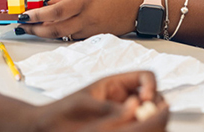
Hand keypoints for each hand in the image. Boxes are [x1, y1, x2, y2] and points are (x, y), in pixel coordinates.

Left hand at [16, 0, 142, 39]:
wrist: (139, 6)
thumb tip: (49, 3)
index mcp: (84, 1)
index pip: (55, 11)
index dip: (36, 15)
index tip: (23, 16)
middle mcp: (85, 18)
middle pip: (54, 29)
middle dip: (34, 29)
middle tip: (22, 26)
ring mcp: (90, 30)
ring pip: (61, 36)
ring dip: (44, 33)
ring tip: (32, 27)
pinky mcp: (93, 36)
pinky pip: (72, 37)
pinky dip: (59, 34)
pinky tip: (52, 29)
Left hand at [28, 71, 168, 131]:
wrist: (46, 128)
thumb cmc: (61, 111)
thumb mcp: (85, 103)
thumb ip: (108, 106)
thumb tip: (133, 107)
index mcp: (116, 83)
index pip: (145, 76)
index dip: (151, 86)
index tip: (147, 98)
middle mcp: (123, 96)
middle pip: (153, 96)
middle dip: (157, 106)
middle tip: (153, 117)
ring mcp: (123, 112)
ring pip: (148, 113)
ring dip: (151, 119)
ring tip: (144, 125)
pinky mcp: (120, 126)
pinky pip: (135, 125)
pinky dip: (141, 127)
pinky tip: (137, 129)